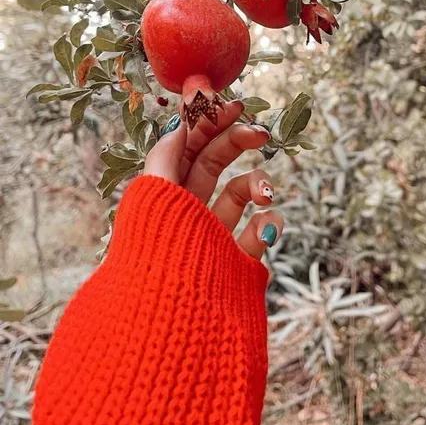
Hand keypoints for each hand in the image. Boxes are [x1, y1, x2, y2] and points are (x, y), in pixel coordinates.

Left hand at [144, 100, 283, 259]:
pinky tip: (268, 224)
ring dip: (258, 184)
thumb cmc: (161, 252)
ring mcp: (213, 236)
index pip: (186, 147)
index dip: (208, 123)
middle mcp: (187, 211)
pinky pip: (259, 234)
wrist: (179, 320)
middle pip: (214, 163)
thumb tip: (181, 116)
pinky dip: (269, 225)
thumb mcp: (156, 192)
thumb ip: (168, 152)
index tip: (235, 104)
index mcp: (163, 193)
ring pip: (241, 194)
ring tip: (266, 193)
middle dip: (237, 143)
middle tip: (262, 132)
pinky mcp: (235, 261)